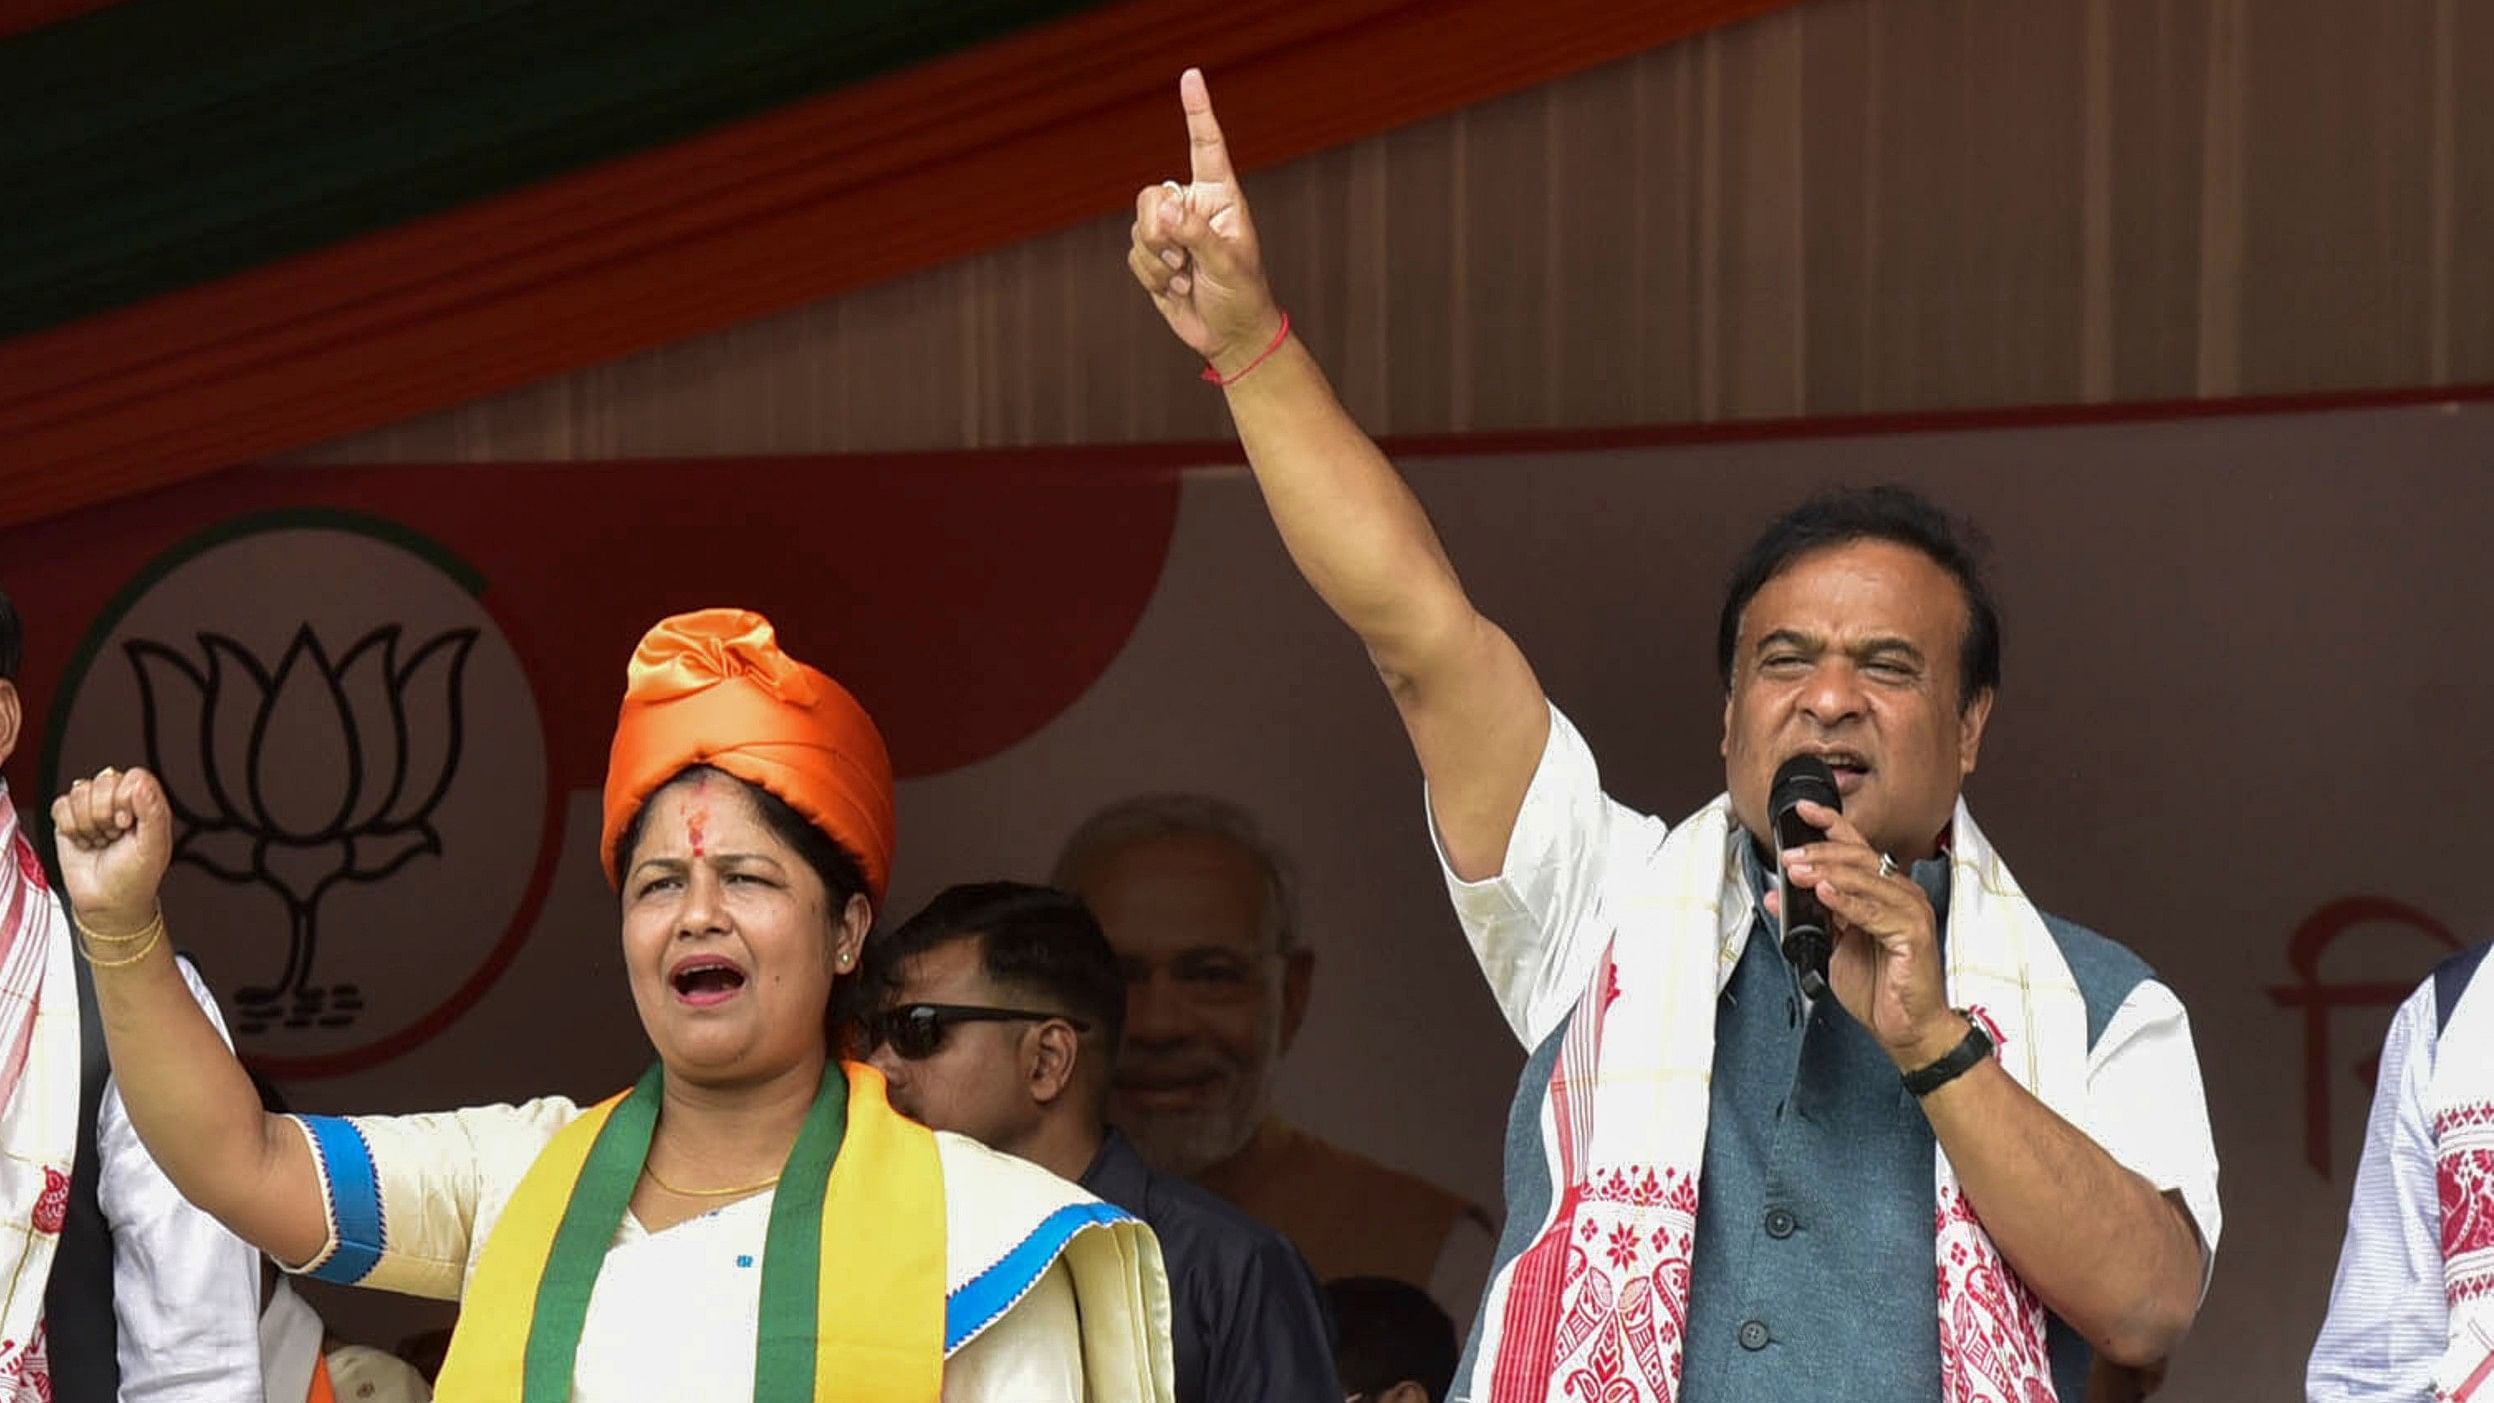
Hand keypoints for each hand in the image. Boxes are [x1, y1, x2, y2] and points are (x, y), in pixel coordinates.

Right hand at [50, 766, 172, 936]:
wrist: (107, 902)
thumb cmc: (135, 877)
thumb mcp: (153, 847)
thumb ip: (153, 812)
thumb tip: (142, 783)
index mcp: (146, 803)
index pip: (133, 777)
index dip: (125, 798)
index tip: (127, 823)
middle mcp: (119, 801)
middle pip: (104, 780)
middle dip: (105, 814)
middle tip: (113, 835)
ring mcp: (93, 808)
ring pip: (80, 791)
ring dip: (88, 823)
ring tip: (101, 840)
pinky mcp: (68, 820)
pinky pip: (60, 805)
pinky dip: (70, 828)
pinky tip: (84, 842)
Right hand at [1126, 68, 1283, 373]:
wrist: (1229, 335)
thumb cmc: (1242, 295)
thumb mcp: (1227, 265)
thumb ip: (1196, 235)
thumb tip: (1165, 211)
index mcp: (1220, 197)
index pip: (1206, 147)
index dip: (1198, 112)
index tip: (1192, 76)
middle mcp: (1193, 207)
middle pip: (1152, 195)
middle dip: (1160, 232)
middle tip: (1184, 260)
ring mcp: (1171, 231)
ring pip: (1139, 228)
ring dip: (1159, 262)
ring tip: (1187, 278)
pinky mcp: (1154, 255)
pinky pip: (1133, 255)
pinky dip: (1152, 277)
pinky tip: (1177, 288)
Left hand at [1771, 800, 1963, 1069]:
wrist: (1905, 1027)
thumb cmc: (1878, 985)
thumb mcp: (1835, 944)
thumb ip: (1814, 915)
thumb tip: (1779, 893)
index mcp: (1884, 890)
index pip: (1856, 847)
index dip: (1830, 824)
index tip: (1801, 810)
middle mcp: (1901, 893)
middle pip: (1858, 858)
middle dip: (1818, 853)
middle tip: (1787, 856)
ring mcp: (1911, 911)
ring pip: (1866, 880)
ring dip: (1827, 872)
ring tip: (1796, 871)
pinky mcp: (1914, 934)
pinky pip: (1876, 913)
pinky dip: (1847, 902)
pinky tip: (1825, 895)